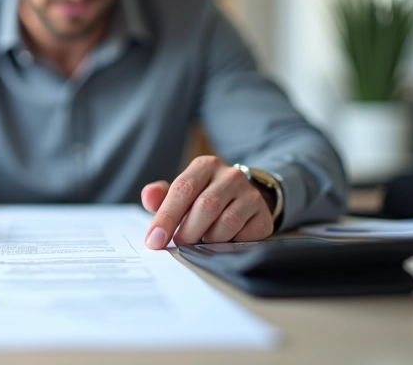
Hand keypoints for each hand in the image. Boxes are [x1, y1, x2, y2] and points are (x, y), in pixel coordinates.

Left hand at [141, 156, 273, 248]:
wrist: (240, 200)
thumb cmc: (202, 198)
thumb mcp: (180, 193)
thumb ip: (160, 196)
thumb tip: (149, 197)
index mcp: (205, 165)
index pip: (183, 189)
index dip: (166, 217)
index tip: (154, 240)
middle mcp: (231, 176)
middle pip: (206, 206)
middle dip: (187, 231)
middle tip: (179, 244)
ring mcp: (251, 195)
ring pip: (226, 223)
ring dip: (208, 240)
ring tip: (201, 242)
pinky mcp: (263, 216)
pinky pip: (244, 237)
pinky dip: (229, 245)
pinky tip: (222, 243)